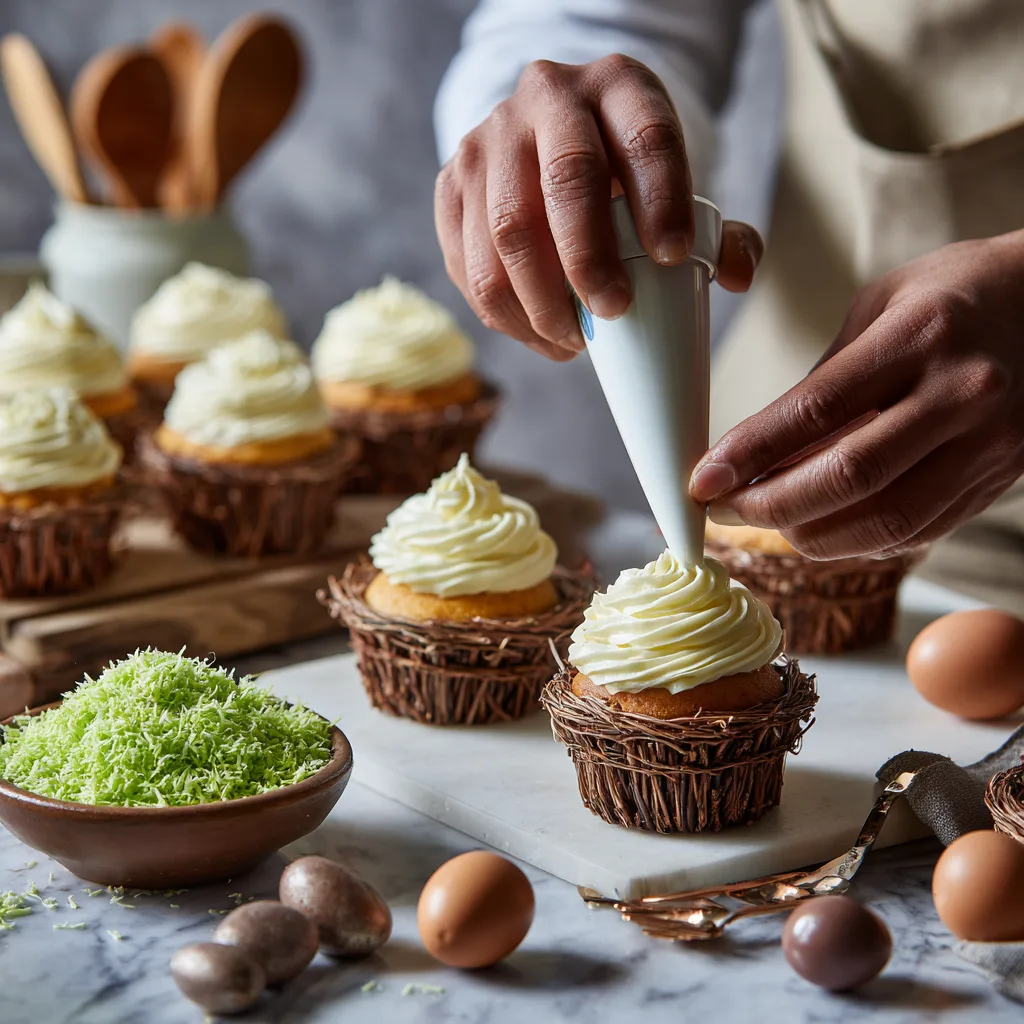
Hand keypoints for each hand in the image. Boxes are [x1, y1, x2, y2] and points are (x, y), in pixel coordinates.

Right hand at [435, 54, 762, 360]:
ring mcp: (487, 140)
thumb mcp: (672, 178)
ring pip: (505, 233)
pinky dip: (505, 314)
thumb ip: (718, 230)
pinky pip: (468, 264)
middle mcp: (545, 99)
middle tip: (613, 312)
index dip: (661, 201)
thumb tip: (735, 275)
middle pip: (562, 183)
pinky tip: (541, 334)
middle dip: (589, 261)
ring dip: (541, 302)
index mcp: (617, 86)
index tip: (673, 259)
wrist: (549, 134)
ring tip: (576, 339)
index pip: (644, 137)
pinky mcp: (450, 186)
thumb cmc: (623, 170)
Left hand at [691, 231, 1023, 558]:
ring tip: (761, 522)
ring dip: (807, 535)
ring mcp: (987, 446)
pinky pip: (915, 533)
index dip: (749, 453)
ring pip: (884, 522)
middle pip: (847, 478)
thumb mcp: (881, 306)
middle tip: (720, 510)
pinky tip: (819, 527)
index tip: (702, 479)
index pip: (816, 411)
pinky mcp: (995, 482)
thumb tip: (758, 449)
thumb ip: (825, 379)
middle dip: (767, 506)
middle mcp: (960, 395)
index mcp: (920, 338)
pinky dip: (855, 541)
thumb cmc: (958, 295)